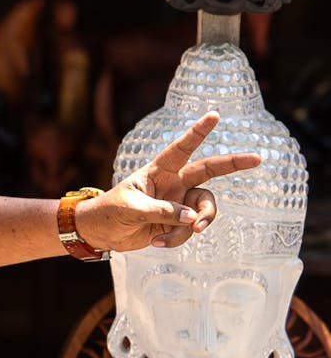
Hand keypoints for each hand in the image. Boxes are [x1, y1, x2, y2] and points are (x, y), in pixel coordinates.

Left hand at [75, 111, 261, 253]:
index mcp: (158, 171)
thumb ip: (162, 212)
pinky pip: (189, 230)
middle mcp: (173, 184)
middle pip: (209, 171)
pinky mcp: (178, 222)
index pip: (180, 149)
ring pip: (203, 209)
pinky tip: (157, 242)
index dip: (197, 132)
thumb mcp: (131, 209)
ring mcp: (178, 203)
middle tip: (258, 158)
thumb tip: (192, 219)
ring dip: (197, 223)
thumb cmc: (109, 212)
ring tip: (182, 233)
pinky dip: (177, 238)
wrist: (100, 233)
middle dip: (233, 164)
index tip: (214, 115)